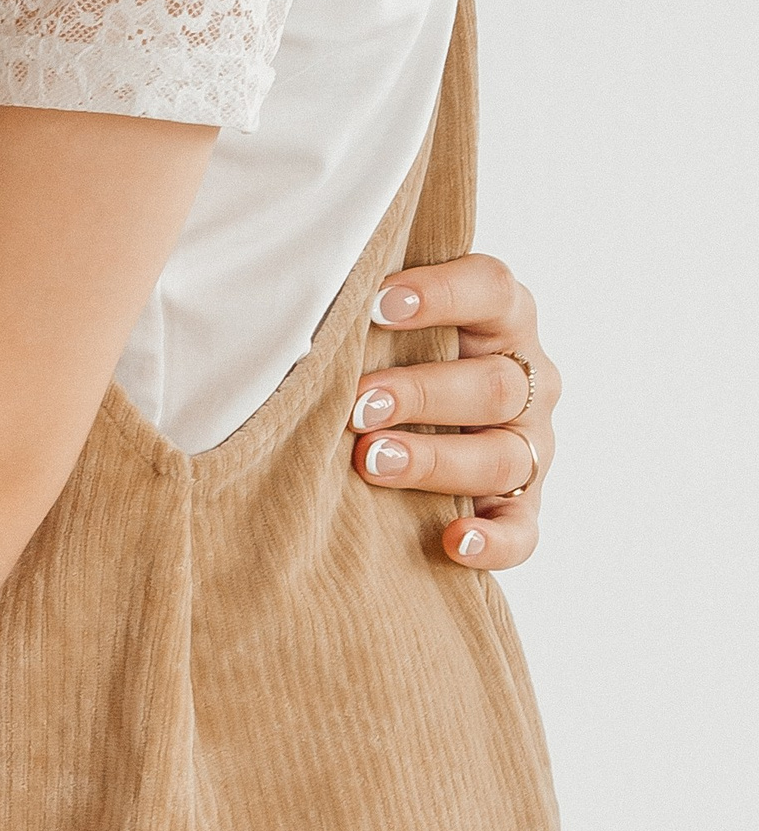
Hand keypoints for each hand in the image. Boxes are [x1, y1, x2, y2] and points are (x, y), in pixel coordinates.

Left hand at [350, 252, 561, 567]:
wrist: (403, 420)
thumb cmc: (387, 352)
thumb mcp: (388, 321)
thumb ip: (365, 306)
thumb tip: (302, 300)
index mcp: (501, 318)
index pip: (491, 289)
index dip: (440, 294)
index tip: (377, 306)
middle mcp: (525, 380)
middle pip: (495, 383)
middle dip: (421, 393)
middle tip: (359, 404)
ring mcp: (528, 446)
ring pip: (501, 457)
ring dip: (435, 460)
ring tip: (372, 461)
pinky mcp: (521, 507)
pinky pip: (521, 531)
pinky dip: (493, 541)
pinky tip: (453, 540)